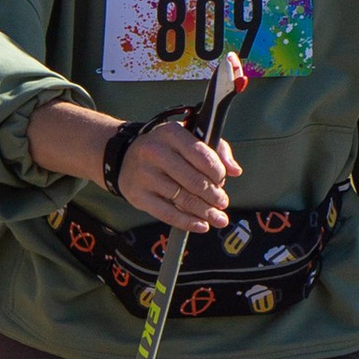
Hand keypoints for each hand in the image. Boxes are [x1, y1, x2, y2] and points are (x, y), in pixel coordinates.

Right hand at [115, 116, 239, 235]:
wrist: (124, 156)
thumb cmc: (166, 148)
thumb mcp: (188, 138)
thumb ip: (216, 150)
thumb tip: (235, 170)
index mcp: (171, 133)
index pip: (202, 156)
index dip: (218, 173)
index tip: (222, 181)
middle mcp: (155, 152)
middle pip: (194, 181)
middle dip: (214, 195)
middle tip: (223, 202)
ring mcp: (144, 175)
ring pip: (183, 199)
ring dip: (205, 212)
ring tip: (218, 218)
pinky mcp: (138, 195)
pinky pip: (167, 214)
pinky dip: (188, 222)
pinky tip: (202, 225)